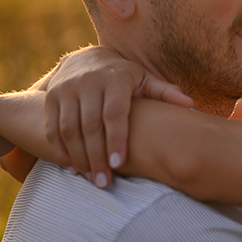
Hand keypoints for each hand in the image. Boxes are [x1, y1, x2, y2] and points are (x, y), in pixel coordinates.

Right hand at [44, 46, 192, 186]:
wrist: (86, 59)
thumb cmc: (124, 77)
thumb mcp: (144, 79)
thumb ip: (164, 92)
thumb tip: (190, 104)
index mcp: (115, 78)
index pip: (114, 113)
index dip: (116, 139)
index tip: (119, 164)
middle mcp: (88, 82)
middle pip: (90, 125)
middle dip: (97, 156)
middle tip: (105, 182)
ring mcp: (66, 89)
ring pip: (69, 129)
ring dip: (78, 157)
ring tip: (91, 178)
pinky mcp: (50, 98)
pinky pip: (52, 128)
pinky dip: (60, 150)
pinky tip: (72, 168)